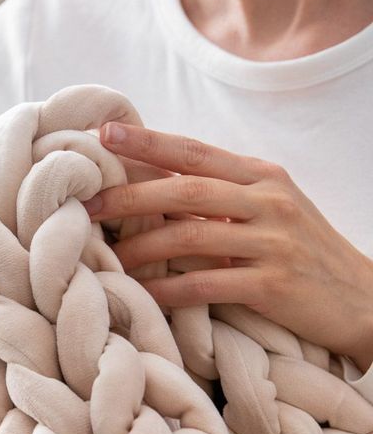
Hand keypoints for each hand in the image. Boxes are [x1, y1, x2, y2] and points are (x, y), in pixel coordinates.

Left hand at [84, 123, 372, 372]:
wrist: (363, 298)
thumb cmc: (304, 253)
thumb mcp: (272, 210)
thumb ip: (225, 195)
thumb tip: (155, 185)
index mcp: (263, 176)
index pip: (194, 152)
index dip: (147, 142)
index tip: (104, 135)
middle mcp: (268, 201)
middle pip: (186, 190)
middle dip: (131, 195)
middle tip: (88, 203)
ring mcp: (273, 242)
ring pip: (191, 236)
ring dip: (143, 247)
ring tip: (107, 257)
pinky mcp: (274, 285)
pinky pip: (208, 285)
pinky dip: (170, 290)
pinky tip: (143, 294)